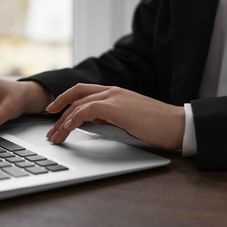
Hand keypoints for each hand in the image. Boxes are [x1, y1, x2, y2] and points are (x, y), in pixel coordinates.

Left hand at [45, 83, 184, 149]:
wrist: (177, 125)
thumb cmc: (156, 125)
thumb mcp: (127, 118)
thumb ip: (109, 116)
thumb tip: (92, 122)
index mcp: (115, 92)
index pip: (83, 91)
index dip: (66, 98)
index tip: (54, 110)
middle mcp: (112, 91)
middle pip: (76, 95)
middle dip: (58, 108)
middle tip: (49, 125)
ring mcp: (114, 97)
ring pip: (79, 104)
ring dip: (63, 120)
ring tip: (55, 135)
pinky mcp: (117, 107)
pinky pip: (87, 110)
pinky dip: (74, 119)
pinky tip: (68, 129)